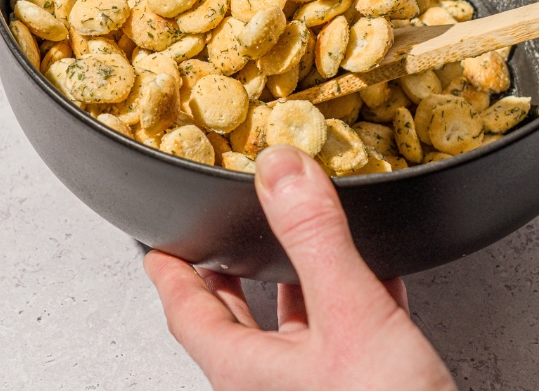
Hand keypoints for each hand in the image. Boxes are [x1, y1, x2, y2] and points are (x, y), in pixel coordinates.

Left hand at [145, 145, 454, 390]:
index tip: (158, 243)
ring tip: (300, 240)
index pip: (188, 313)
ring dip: (297, 282)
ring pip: (296, 330)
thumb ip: (314, 239)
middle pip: (236, 324)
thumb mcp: (349, 320)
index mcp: (247, 376)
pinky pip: (348, 339)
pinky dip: (354, 301)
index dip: (171, 271)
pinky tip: (380, 278)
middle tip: (220, 237)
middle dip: (231, 273)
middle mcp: (275, 390)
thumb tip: (280, 169)